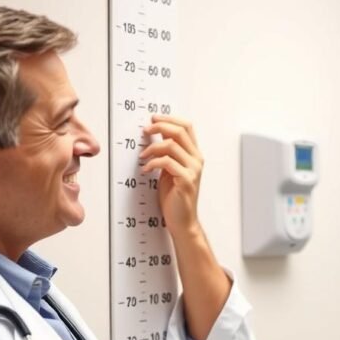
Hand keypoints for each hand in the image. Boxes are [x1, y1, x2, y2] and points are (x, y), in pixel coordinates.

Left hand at [140, 115, 203, 236]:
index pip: (186, 127)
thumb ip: (168, 153)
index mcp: (194, 155)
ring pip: (172, 145)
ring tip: (143, 156)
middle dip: (160, 126)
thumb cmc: (175, 197)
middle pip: (180, 131)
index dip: (169, 119)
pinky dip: (153, 163)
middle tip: (146, 130)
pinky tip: (146, 169)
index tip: (154, 118)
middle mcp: (196, 160)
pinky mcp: (185, 180)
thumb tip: (158, 134)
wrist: (183, 220)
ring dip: (152, 148)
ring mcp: (193, 170)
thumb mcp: (170, 169)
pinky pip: (167, 162)